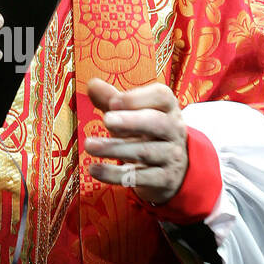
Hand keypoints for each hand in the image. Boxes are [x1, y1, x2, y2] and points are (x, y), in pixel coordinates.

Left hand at [84, 78, 187, 205]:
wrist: (173, 169)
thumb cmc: (147, 134)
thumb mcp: (134, 114)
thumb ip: (113, 100)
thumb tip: (92, 84)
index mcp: (168, 108)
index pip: (161, 96)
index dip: (137, 98)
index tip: (113, 102)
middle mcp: (174, 130)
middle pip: (157, 123)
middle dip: (131, 121)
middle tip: (106, 121)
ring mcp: (171, 156)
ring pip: (145, 151)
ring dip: (115, 148)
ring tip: (89, 145)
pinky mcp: (164, 179)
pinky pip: (140, 177)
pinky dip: (115, 174)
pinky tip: (94, 169)